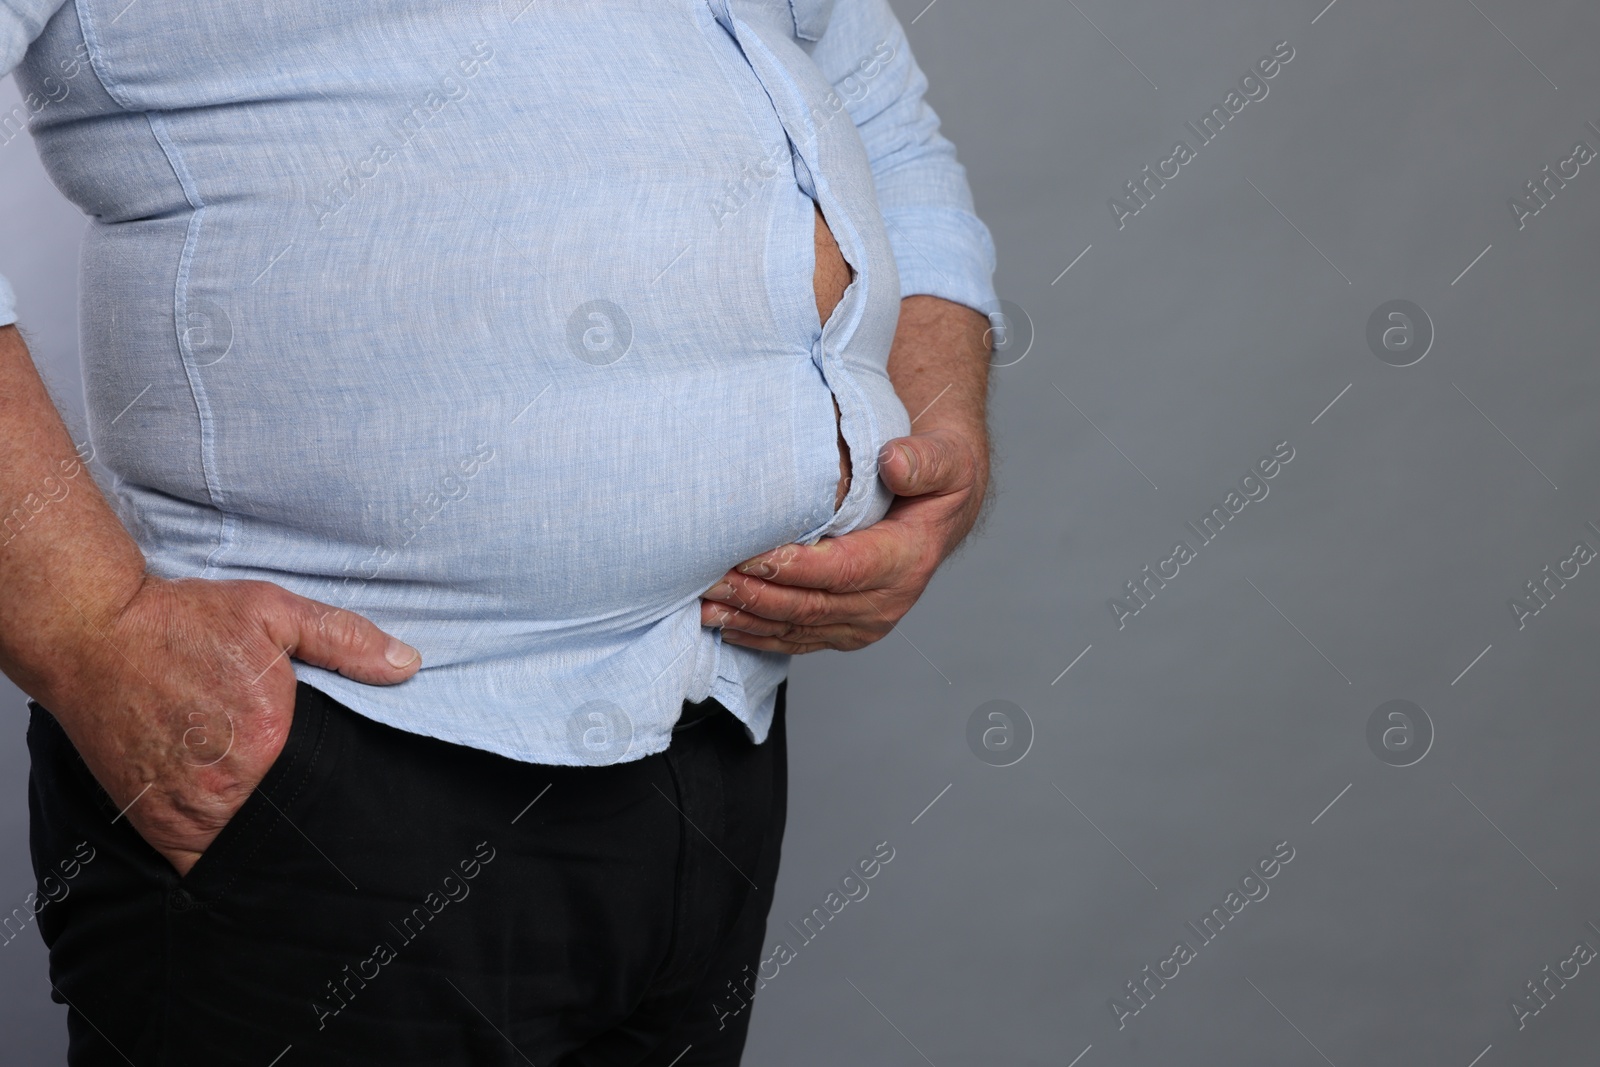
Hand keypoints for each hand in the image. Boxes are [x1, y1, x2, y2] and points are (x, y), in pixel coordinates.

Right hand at [36, 575, 419, 876]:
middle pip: (289, 826)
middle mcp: (228, 786)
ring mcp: (186, 810)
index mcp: (270, 740)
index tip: (352, 796)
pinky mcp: (152, 821)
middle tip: (328, 820)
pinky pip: (198, 864)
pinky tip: (241, 840)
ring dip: (266, 843)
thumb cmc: (183, 621)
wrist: (93, 633)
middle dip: (308, 823)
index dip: (342, 796)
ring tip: (287, 831)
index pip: (327, 792)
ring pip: (246, 850)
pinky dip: (221, 857)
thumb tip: (408, 665)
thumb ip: (345, 640)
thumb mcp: (274, 612)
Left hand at [699, 424, 987, 652]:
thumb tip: (893, 462)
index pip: (843, 570)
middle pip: (811, 606)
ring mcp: (865, 622)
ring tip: (704, 606)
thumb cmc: (937, 480)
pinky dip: (759, 634)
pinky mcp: (845, 631)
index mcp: (906, 560)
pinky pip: (797, 640)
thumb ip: (924, 459)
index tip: (750, 555)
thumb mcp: (945, 460)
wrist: (939, 510)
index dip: (794, 567)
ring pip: (798, 628)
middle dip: (756, 595)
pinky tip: (725, 624)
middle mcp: (886, 600)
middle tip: (711, 578)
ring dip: (749, 619)